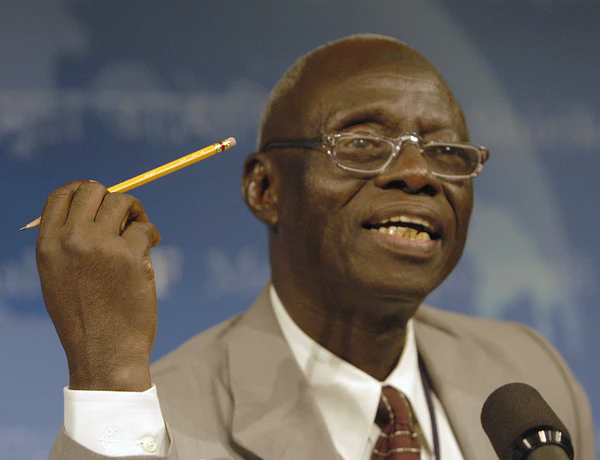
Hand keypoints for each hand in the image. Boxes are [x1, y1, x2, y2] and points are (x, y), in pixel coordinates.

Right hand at [36, 181, 160, 390]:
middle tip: (126, 215)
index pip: (62, 195)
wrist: (103, 352)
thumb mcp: (58, 277)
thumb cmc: (84, 318)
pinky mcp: (130, 255)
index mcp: (48, 245)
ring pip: (122, 202)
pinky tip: (151, 246)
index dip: (83, 189)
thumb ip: (68, 243)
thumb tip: (93, 210)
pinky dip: (151, 233)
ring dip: (136, 212)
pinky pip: (144, 227)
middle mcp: (71, 239)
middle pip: (93, 190)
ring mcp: (101, 245)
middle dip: (113, 197)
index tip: (101, 196)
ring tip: (140, 230)